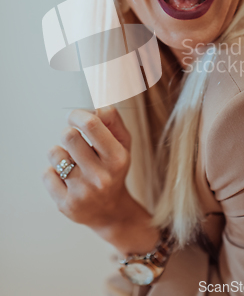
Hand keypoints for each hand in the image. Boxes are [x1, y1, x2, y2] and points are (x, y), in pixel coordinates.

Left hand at [42, 106, 158, 254]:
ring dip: (60, 153)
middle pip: (69, 136)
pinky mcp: (66, 205)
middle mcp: (101, 176)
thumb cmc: (113, 169)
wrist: (110, 211)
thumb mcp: (122, 144)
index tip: (75, 118)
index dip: (78, 115)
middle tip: (74, 140)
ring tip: (71, 161)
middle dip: (68, 133)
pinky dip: (53, 172)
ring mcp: (83, 192)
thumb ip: (113, 121)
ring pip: (55, 153)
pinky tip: (65, 178)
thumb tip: (98, 106)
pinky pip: (46, 174)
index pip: (91, 124)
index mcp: (117, 158)